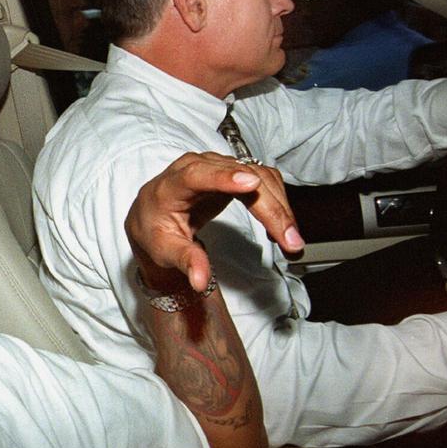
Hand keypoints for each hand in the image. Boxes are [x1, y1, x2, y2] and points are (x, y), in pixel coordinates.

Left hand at [124, 152, 303, 293]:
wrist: (155, 215)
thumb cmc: (156, 230)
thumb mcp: (164, 250)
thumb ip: (185, 261)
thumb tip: (200, 281)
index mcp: (172, 185)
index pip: (197, 175)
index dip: (224, 178)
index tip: (251, 184)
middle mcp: (196, 167)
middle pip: (239, 177)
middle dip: (270, 208)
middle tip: (290, 240)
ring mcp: (217, 166)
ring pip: (258, 176)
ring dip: (280, 207)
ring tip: (291, 241)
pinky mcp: (233, 171)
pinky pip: (263, 180)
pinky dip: (277, 202)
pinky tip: (281, 228)